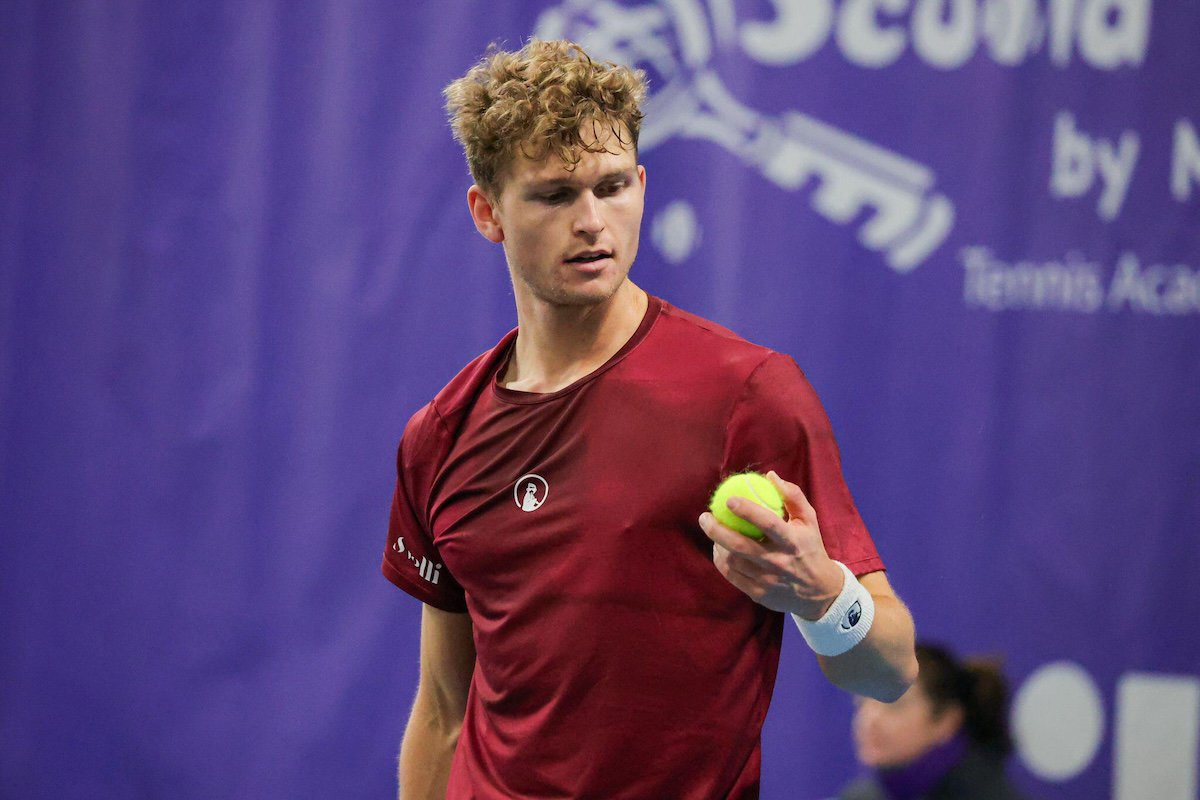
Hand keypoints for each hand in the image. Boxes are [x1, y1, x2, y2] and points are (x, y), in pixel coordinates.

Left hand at [698, 471, 844, 618]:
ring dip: (718, 543)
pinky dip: (721, 560)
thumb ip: (792, 496)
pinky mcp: (758, 593)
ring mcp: (767, 580)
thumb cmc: (810, 547)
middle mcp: (779, 562)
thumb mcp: (809, 520)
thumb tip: (770, 476)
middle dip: (717, 530)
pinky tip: (719, 548)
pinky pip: (731, 574)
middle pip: (741, 546)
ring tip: (713, 529)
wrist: (819, 591)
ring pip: (732, 560)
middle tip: (705, 516)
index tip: (729, 499)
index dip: (747, 510)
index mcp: (793, 541)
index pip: (768, 523)